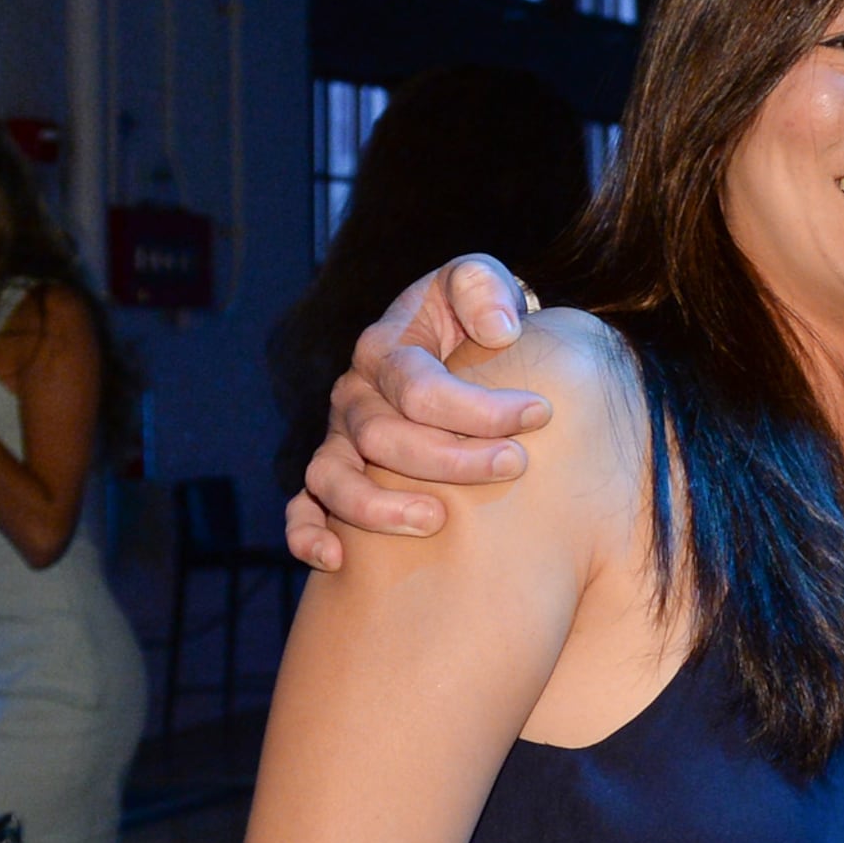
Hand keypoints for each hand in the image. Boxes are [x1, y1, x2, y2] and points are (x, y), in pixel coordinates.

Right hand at [286, 256, 548, 572]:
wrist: (452, 341)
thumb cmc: (471, 315)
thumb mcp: (477, 282)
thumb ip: (483, 288)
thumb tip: (498, 329)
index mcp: (385, 350)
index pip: (421, 386)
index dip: (479, 406)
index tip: (539, 413)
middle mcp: (354, 396)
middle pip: (384, 438)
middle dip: (453, 458)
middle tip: (515, 464)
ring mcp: (338, 439)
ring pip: (333, 478)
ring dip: (378, 508)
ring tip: (436, 522)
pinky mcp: (332, 474)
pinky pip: (303, 508)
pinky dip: (308, 534)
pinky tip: (337, 560)